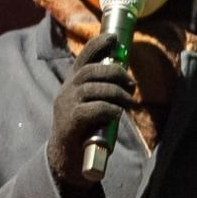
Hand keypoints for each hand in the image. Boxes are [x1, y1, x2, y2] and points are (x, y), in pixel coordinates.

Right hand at [47, 33, 133, 190]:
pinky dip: (110, 109)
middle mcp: (67, 91)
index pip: (83, 58)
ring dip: (117, 92)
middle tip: (131, 83)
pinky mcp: (71, 122)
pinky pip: (94, 108)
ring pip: (95, 88)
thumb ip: (101, 92)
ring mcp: (67, 106)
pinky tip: (117, 114)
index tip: (113, 37)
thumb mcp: (90, 105)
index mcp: (71, 84)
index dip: (98, 44)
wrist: (65, 160)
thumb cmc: (83, 131)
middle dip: (115, 72)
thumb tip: (126, 80)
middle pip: (91, 70)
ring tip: (129, 102)